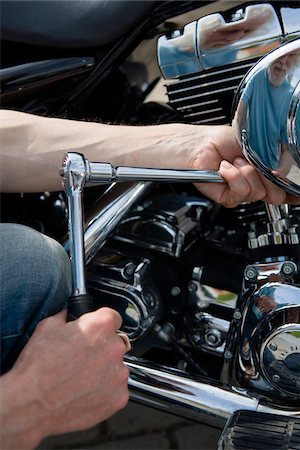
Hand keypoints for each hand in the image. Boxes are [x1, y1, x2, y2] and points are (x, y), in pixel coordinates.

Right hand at [1, 308, 128, 448]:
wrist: (31, 405)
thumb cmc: (37, 368)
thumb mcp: (47, 327)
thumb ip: (66, 317)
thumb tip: (68, 315)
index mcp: (101, 326)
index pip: (112, 317)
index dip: (100, 324)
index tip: (93, 331)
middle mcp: (115, 348)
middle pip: (115, 343)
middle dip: (101, 348)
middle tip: (81, 359)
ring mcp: (119, 374)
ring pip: (116, 368)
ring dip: (104, 371)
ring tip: (80, 379)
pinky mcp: (119, 397)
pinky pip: (116, 390)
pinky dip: (105, 392)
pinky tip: (85, 393)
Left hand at [186, 125, 299, 206]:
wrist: (201, 145)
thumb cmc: (223, 140)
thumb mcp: (257, 143)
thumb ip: (274, 156)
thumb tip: (283, 169)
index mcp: (265, 172)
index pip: (285, 188)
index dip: (293, 192)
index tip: (298, 194)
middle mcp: (255, 184)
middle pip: (276, 195)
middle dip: (268, 176)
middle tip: (254, 162)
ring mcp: (242, 192)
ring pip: (259, 192)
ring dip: (246, 171)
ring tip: (235, 161)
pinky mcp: (229, 198)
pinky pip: (241, 192)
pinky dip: (233, 176)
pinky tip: (226, 169)